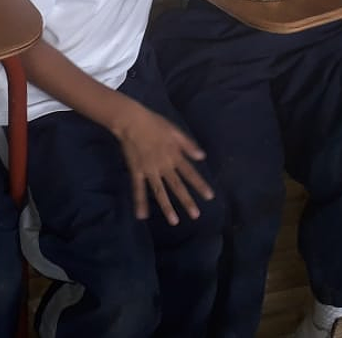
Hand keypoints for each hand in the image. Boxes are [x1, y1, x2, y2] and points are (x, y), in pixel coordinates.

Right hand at [111, 103, 214, 224]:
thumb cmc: (154, 123)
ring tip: (174, 221)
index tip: (210, 197)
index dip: (200, 185)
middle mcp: (164, 165)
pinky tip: (141, 215)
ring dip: (167, 206)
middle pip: (177, 186)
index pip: (190, 173)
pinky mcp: (137, 171)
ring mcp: (150, 170)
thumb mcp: (174, 130)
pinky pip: (138, 189)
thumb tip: (202, 157)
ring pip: (159, 191)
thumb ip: (188, 144)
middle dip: (186, 201)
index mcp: (174, 155)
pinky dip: (140, 202)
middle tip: (195, 215)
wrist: (131, 121)